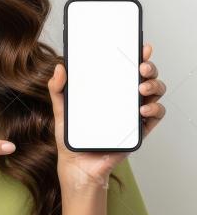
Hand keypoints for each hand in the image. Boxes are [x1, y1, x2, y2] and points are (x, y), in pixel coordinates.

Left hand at [47, 43, 165, 190]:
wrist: (77, 167)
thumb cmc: (72, 138)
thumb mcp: (61, 110)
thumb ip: (58, 89)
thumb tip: (59, 68)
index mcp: (110, 91)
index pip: (126, 68)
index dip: (137, 55)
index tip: (140, 47)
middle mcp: (124, 100)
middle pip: (146, 77)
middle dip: (149, 68)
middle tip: (141, 67)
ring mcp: (133, 115)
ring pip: (155, 93)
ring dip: (154, 86)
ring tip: (141, 89)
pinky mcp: (138, 131)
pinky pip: (156, 117)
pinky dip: (155, 109)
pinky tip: (143, 109)